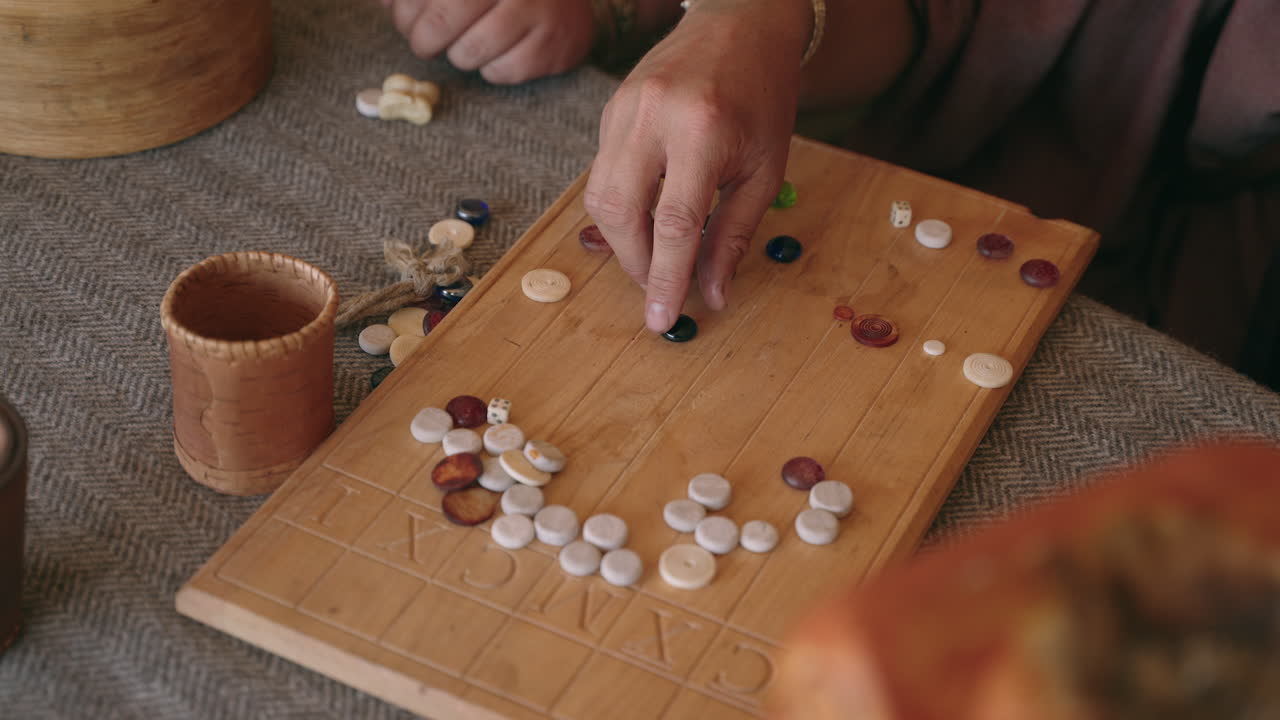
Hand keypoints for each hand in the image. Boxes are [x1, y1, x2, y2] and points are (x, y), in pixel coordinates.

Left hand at [380, 0, 595, 84]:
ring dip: (458, 55)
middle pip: (442, 19)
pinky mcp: (551, 46)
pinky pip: (500, 71)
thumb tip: (380, 1)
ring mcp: (536, 11)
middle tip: (424, 41)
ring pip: (469, 52)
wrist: (567, 2)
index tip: (402, 17)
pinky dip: (491, 68)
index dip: (403, 11)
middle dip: (422, 38)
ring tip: (465, 45)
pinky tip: (496, 53)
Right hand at [583, 0, 809, 331]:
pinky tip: (645, 213)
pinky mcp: (609, 108)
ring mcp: (623, 109)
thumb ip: (734, 234)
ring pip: (598, 195)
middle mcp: (653, 116)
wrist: (740, 25)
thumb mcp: (764, 169)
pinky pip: (601, 171)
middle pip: (621, 212)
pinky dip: (620, 205)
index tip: (662, 319)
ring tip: (652, 255)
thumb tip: (712, 294)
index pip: (674, 222)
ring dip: (622, 239)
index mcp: (703, 130)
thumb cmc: (763, 97)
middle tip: (658, 285)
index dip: (664, 277)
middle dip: (635, 262)